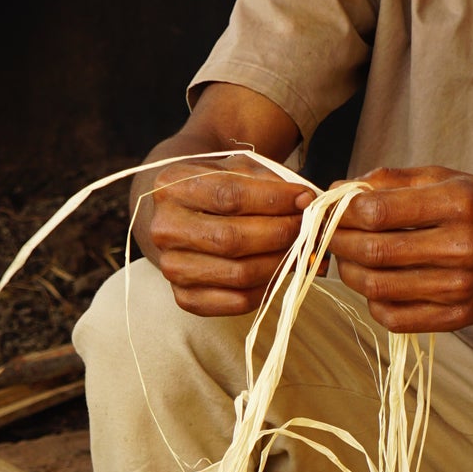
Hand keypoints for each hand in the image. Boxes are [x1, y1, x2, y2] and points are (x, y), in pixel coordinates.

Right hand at [137, 154, 313, 315]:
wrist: (183, 216)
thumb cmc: (216, 189)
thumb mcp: (236, 170)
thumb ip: (269, 181)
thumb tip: (307, 203)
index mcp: (171, 187)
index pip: (229, 196)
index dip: (273, 200)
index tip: (305, 199)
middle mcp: (164, 229)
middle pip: (232, 238)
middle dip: (280, 233)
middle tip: (308, 228)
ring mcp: (171, 267)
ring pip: (238, 273)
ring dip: (279, 262)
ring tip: (300, 249)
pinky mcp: (185, 297)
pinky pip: (237, 301)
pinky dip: (267, 288)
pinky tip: (280, 270)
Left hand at [332, 166, 472, 331]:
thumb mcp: (448, 178)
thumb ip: (393, 181)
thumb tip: (339, 190)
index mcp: (458, 204)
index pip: (378, 212)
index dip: (342, 212)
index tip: (328, 209)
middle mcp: (461, 247)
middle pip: (374, 251)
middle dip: (338, 241)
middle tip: (327, 234)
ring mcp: (460, 287)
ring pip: (378, 287)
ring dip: (349, 271)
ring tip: (347, 257)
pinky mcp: (457, 317)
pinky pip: (396, 318)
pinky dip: (373, 301)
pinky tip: (374, 284)